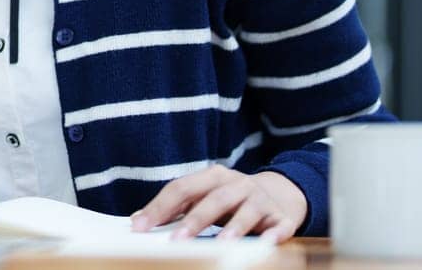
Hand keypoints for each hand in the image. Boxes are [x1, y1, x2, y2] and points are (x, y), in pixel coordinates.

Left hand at [129, 165, 305, 242]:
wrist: (279, 194)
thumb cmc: (230, 200)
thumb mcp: (204, 197)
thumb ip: (175, 207)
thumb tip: (139, 220)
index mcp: (212, 177)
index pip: (182, 188)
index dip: (160, 207)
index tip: (140, 227)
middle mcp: (237, 184)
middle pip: (213, 200)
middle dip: (194, 220)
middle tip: (176, 241)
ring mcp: (261, 199)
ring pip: (246, 212)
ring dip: (234, 228)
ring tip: (222, 244)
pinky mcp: (282, 217)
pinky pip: (280, 225)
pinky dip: (275, 233)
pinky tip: (269, 242)